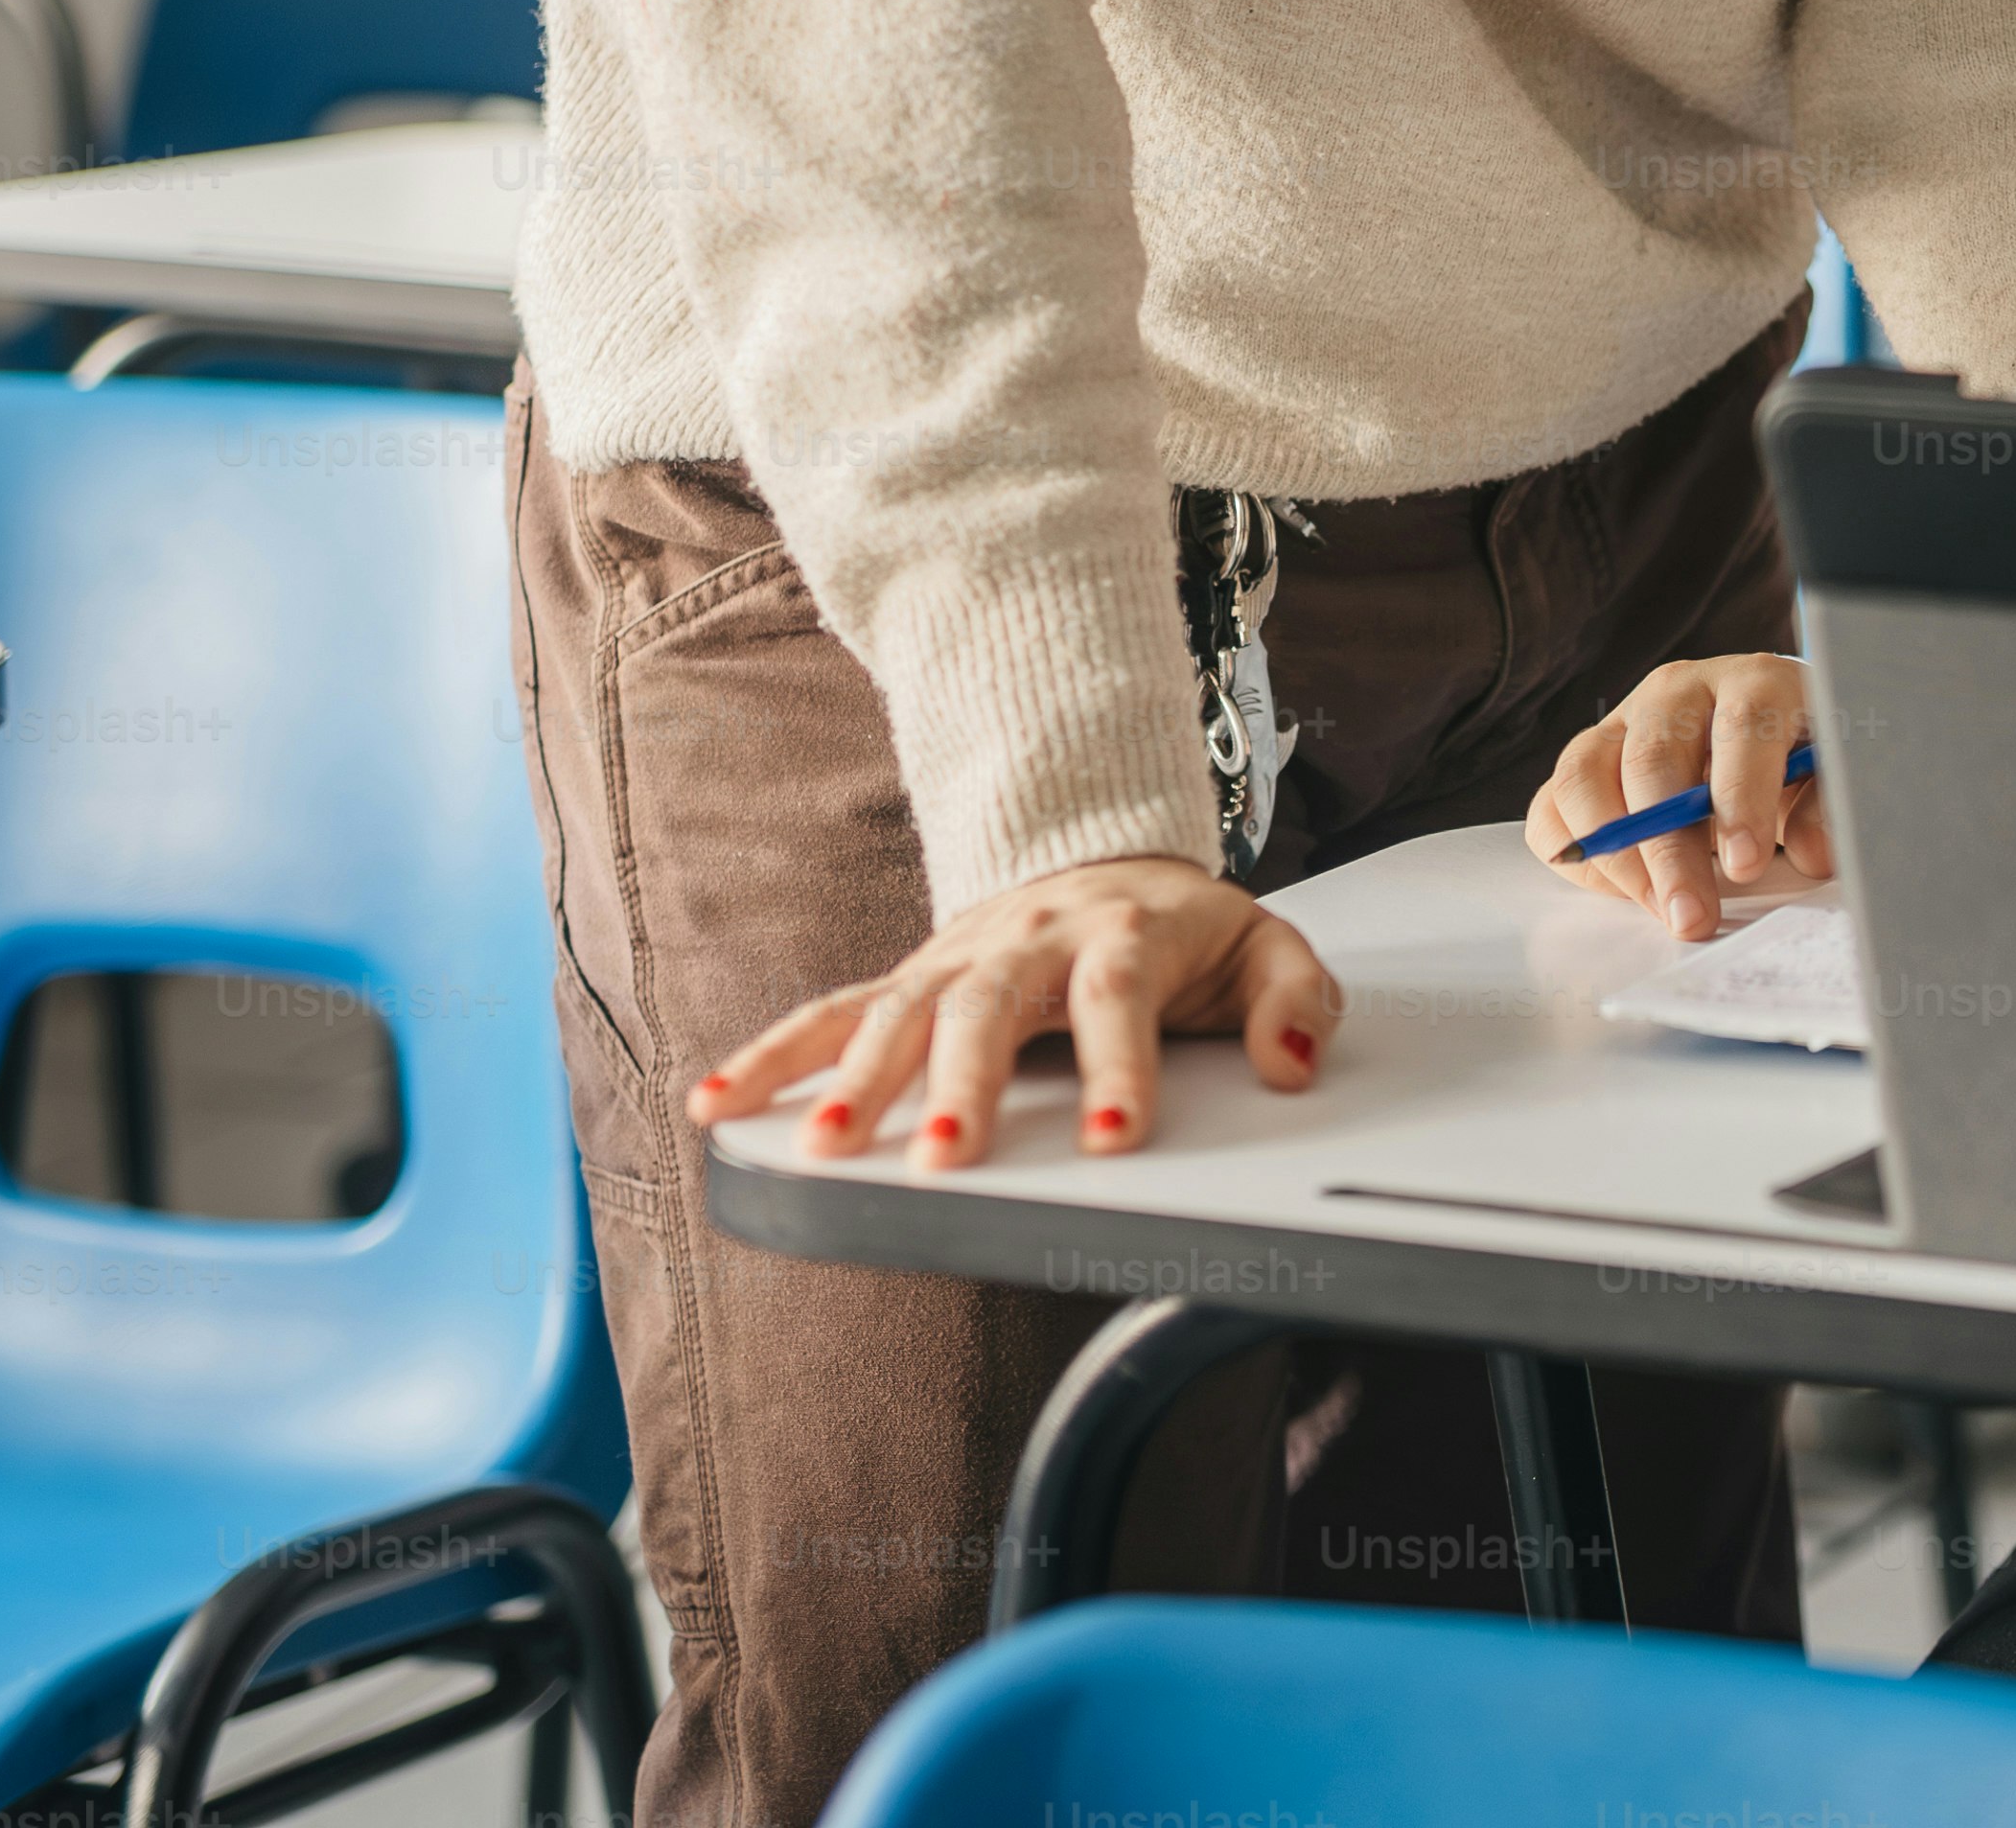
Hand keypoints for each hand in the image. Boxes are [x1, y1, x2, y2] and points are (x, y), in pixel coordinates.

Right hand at [691, 854, 1336, 1173]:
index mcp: (1123, 931)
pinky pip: (832, 1012)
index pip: (1118, 996)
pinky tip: (719, 1102)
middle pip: (989, 1007)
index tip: (1115, 1134)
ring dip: (860, 1079)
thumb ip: (1296, 1001)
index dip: (1117, 1064)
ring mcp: (961, 957)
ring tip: (826, 1147)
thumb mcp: (1266, 947)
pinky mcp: (912, 978)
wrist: (1108, 859)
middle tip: (947, 1157)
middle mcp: (1031, 940)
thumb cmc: (1184, 928)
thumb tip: (1295, 1066)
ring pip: (900, 1011)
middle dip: (963, 1084)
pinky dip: (771, 1054)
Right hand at [1529, 653, 1838, 941]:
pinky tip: (1623, 890)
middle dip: (1669, 849)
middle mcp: (1679, 691)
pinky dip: (1575, 854)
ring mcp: (1624, 721)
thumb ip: (1828, 809)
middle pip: (1654, 760)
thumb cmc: (1801, 758)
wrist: (1768, 733)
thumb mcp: (1833, 775)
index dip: (1741, 797)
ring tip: (1657, 908)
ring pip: (1585, 777)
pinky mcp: (1588, 758)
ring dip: (1615, 855)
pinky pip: (1552, 806)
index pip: (1742, 728)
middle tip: (1690, 915)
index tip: (1745, 863)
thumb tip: (1811, 851)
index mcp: (1755, 682)